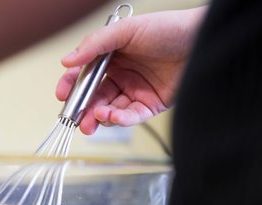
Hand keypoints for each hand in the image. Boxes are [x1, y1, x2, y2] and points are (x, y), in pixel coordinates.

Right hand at [56, 8, 206, 134]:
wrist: (199, 40)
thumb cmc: (167, 29)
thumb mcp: (125, 31)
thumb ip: (94, 45)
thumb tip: (67, 60)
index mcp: (112, 58)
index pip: (85, 75)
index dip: (72, 86)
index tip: (62, 94)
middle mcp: (122, 76)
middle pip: (96, 97)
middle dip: (84, 110)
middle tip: (77, 119)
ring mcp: (136, 91)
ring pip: (111, 110)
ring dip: (101, 117)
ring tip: (97, 117)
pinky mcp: (151, 105)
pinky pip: (132, 116)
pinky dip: (121, 120)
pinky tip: (113, 117)